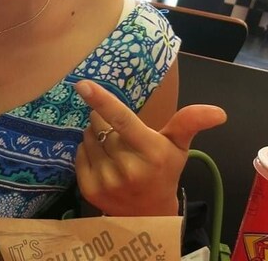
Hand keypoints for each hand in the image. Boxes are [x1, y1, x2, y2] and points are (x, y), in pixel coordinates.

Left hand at [74, 80, 226, 216]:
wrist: (150, 215)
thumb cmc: (163, 172)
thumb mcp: (178, 146)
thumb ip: (189, 122)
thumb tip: (219, 111)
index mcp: (150, 151)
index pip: (122, 120)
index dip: (102, 100)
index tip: (83, 84)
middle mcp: (127, 167)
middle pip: (99, 123)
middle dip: (104, 119)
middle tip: (119, 132)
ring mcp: (106, 180)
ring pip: (87, 136)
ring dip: (96, 135)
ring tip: (114, 149)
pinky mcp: (89, 189)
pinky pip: (79, 152)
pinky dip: (88, 151)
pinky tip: (104, 162)